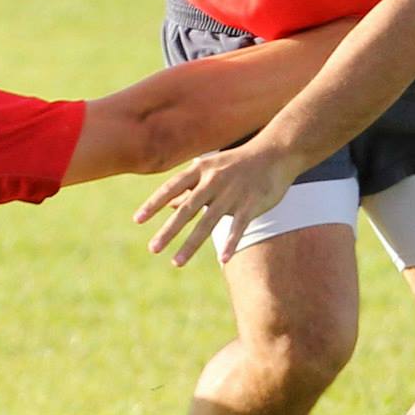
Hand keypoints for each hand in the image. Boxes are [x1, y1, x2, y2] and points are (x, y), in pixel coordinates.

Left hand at [134, 140, 301, 266]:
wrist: (276, 152)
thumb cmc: (239, 162)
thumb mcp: (211, 168)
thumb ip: (190, 185)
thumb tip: (169, 202)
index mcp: (201, 169)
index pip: (171, 187)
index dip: (154, 204)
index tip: (137, 220)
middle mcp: (214, 181)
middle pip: (187, 210)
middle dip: (168, 231)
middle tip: (153, 249)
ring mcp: (232, 194)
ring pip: (208, 223)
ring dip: (190, 244)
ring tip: (176, 262)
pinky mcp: (252, 204)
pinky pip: (238, 227)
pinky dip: (230, 243)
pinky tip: (221, 259)